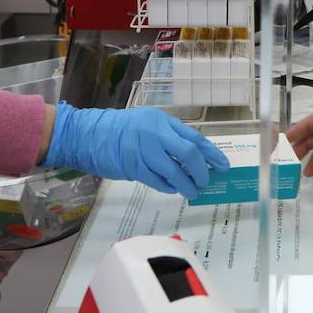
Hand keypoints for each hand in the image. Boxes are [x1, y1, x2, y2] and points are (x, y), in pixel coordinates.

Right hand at [42, 102, 229, 199]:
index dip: (211, 153)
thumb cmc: (120, 130)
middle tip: (206, 182)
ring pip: (174, 170)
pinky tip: (173, 189)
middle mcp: (155, 132)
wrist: (89, 135)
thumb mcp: (148, 124)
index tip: (223, 166)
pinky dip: (168, 187)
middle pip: (188, 153)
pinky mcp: (133, 166)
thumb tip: (193, 157)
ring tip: (192, 191)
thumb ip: (168, 137)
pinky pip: (157, 180)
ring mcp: (144, 149)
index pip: (194, 137)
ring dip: (186, 184)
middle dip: (201, 170)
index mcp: (162, 120)